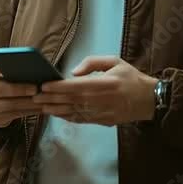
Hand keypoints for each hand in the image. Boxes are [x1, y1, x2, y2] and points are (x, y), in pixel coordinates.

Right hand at [0, 58, 41, 127]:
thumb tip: (35, 68)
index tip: (11, 64)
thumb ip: (14, 68)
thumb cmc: (4, 80)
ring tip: (42, 98)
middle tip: (36, 88)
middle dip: (19, 89)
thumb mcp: (4, 72)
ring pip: (8, 105)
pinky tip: (41, 107)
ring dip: (27, 102)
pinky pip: (14, 115)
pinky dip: (29, 110)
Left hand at [33, 56, 156, 125]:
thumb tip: (73, 73)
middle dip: (50, 99)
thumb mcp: (115, 62)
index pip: (74, 87)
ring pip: (72, 112)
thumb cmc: (131, 78)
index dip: (57, 87)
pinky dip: (66, 117)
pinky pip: (80, 120)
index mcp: (102, 84)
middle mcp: (98, 101)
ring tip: (40, 106)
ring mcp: (99, 113)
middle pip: (69, 100)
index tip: (43, 85)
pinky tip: (57, 114)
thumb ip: (93, 63)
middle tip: (34, 96)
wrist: (148, 100)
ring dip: (55, 110)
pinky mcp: (101, 121)